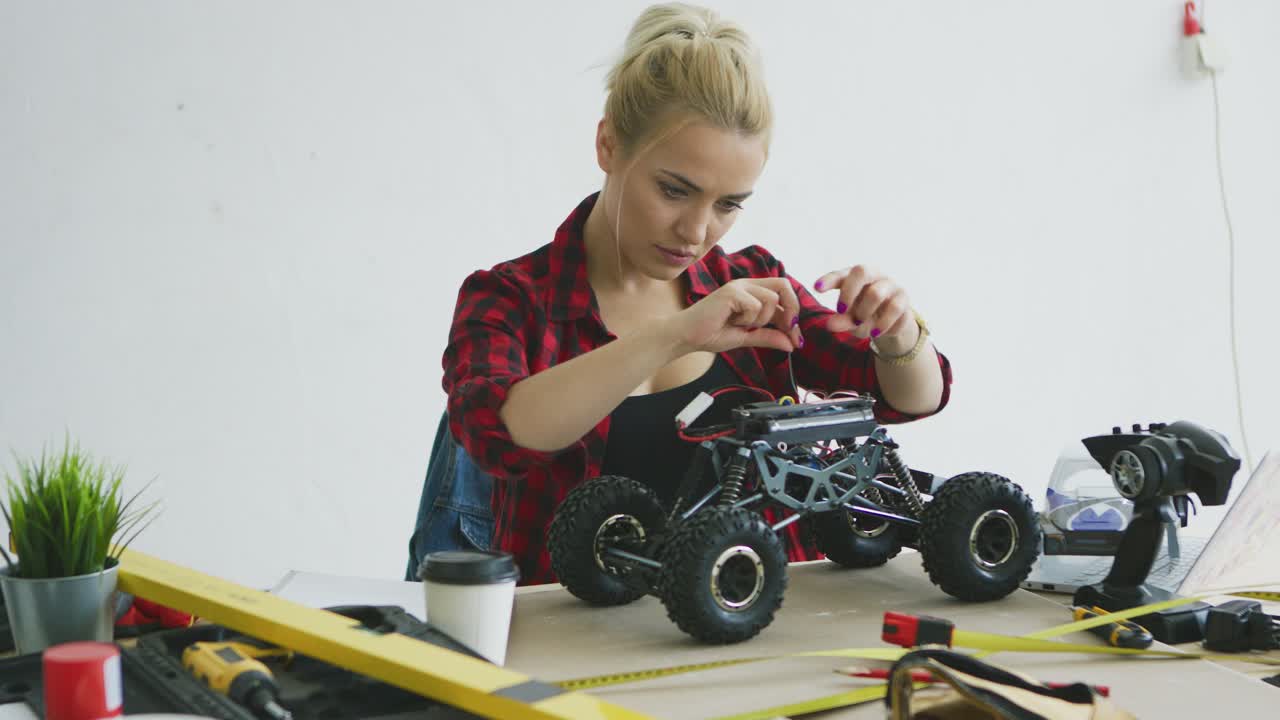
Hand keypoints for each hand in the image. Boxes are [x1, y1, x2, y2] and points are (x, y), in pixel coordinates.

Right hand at [671, 278, 802, 353]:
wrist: (687, 336)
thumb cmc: (711, 333)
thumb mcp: (747, 337)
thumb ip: (768, 337)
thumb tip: (791, 345)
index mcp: (752, 292)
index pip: (783, 295)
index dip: (794, 315)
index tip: (796, 339)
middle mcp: (747, 285)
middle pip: (784, 285)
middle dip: (791, 309)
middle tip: (787, 329)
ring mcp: (739, 286)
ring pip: (771, 299)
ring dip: (761, 319)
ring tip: (742, 325)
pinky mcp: (731, 292)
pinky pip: (755, 306)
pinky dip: (748, 320)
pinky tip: (732, 322)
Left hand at [814, 265, 916, 348]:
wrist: (894, 323)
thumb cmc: (866, 315)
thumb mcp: (851, 319)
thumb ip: (841, 321)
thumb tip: (829, 325)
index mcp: (857, 277)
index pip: (841, 274)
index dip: (829, 280)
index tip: (816, 288)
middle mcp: (875, 275)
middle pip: (862, 271)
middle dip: (848, 292)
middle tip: (840, 310)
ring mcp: (892, 285)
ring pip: (876, 293)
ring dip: (864, 312)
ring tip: (859, 324)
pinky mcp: (905, 300)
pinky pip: (894, 309)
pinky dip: (882, 324)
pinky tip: (875, 333)